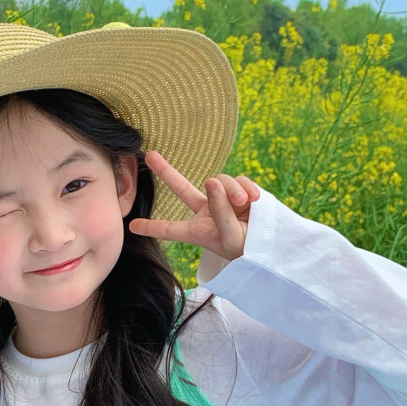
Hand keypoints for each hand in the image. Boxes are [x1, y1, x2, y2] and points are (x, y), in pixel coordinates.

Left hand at [128, 150, 261, 261]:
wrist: (273, 244)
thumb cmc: (248, 250)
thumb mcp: (229, 237)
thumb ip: (219, 211)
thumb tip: (212, 181)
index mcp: (198, 231)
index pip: (171, 229)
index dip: (152, 227)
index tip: (132, 226)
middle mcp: (208, 212)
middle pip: (182, 188)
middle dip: (166, 171)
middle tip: (150, 155)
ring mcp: (224, 200)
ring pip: (219, 181)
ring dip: (231, 191)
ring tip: (243, 203)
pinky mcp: (242, 191)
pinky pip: (239, 180)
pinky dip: (246, 187)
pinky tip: (253, 200)